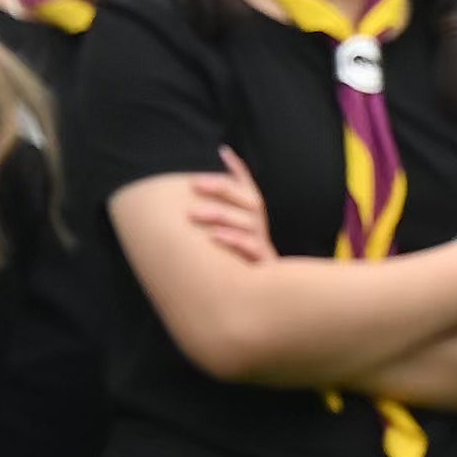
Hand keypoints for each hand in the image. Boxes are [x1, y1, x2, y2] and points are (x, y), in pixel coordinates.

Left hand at [181, 153, 278, 268]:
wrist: (253, 303)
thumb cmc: (236, 264)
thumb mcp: (226, 235)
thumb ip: (223, 210)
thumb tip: (219, 162)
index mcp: (254, 220)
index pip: (248, 188)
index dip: (237, 170)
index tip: (221, 153)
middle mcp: (261, 231)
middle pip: (250, 202)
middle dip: (222, 190)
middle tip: (193, 183)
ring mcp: (263, 247)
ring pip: (249, 224)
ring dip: (222, 215)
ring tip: (194, 213)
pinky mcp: (263, 266)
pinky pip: (254, 249)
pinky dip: (235, 241)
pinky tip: (214, 237)